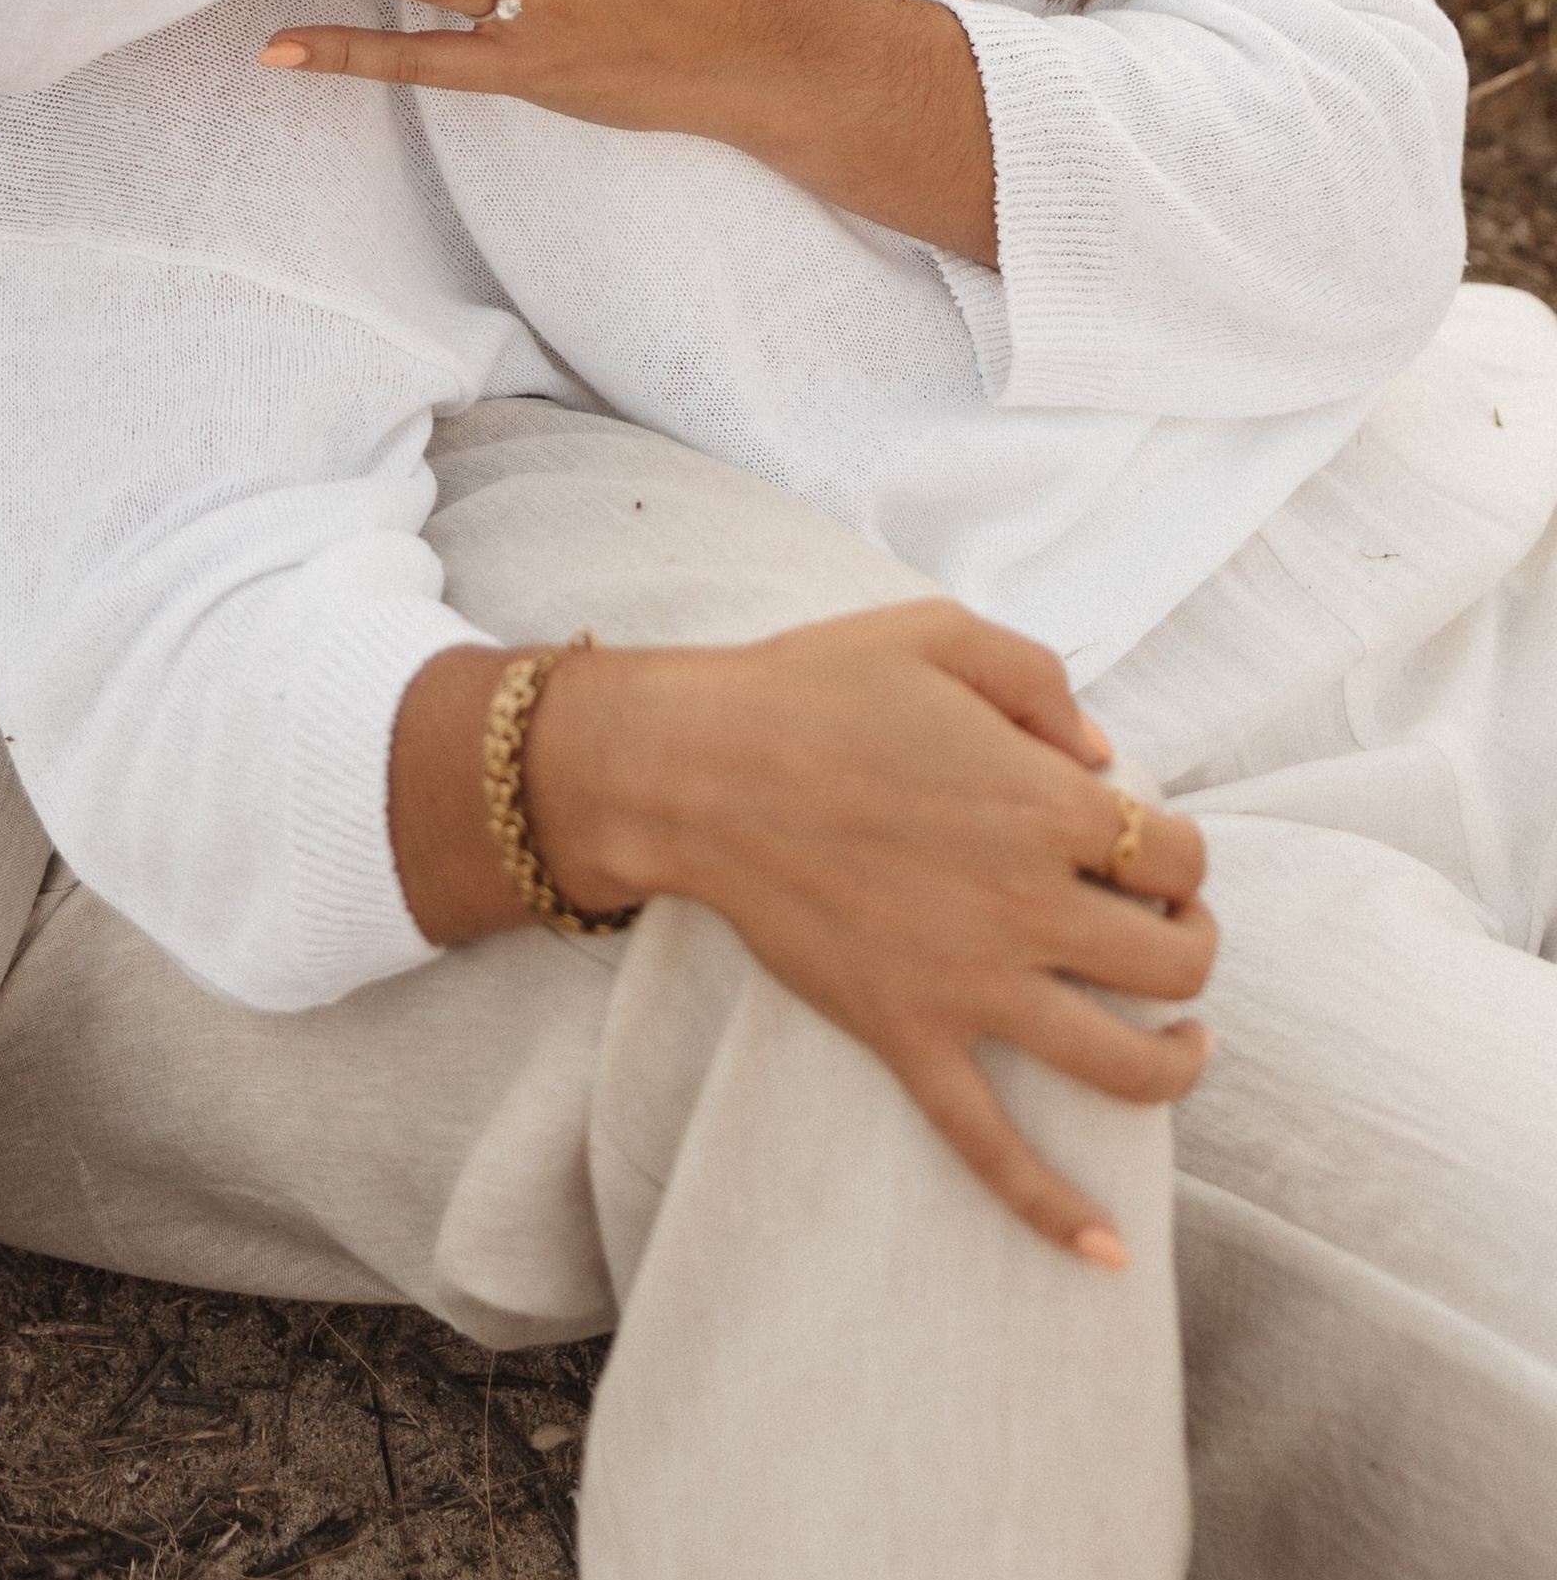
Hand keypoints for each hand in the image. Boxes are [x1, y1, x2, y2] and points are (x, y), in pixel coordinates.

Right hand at [391, 612, 1215, 1259]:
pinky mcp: (908, 1036)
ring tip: (1183, 1044)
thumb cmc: (811, 687)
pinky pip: (991, 1147)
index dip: (1182, 853)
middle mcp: (1027, 904)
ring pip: (1125, 1064)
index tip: (1148, 846)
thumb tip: (1103, 756)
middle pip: (1177, 961)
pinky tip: (1107, 1252)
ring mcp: (970, 983)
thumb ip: (1039, 681)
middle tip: (1160, 927)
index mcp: (1045, 804)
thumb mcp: (937, 633)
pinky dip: (1053, 1210)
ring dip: (1178, 1064)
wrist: (694, 769)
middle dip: (1192, 945)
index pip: (1179, 854)